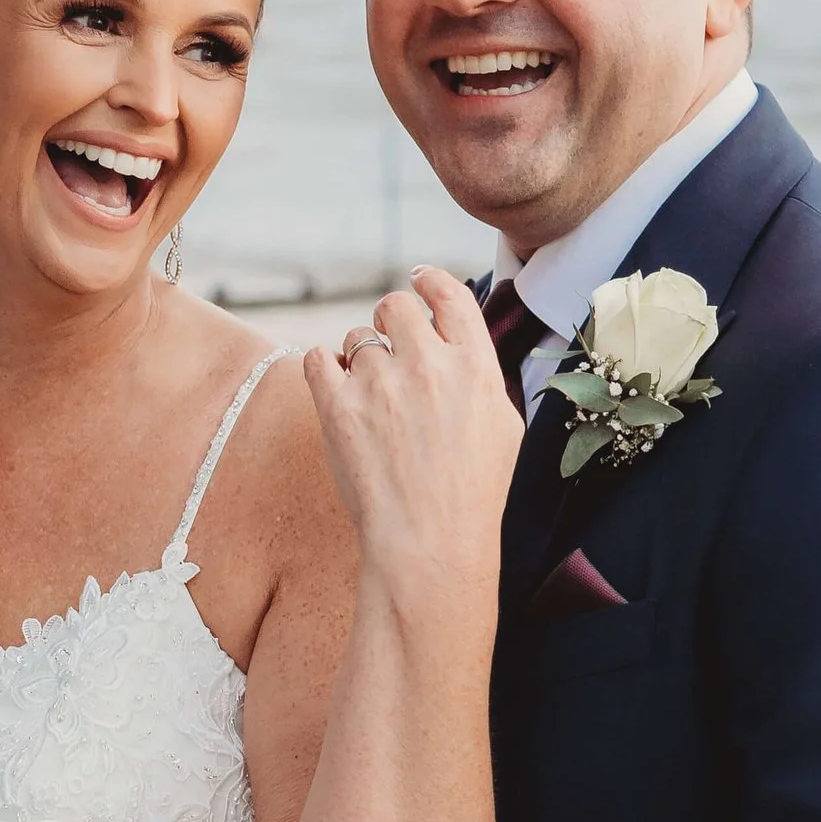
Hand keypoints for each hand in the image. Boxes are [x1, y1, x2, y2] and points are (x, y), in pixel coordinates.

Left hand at [306, 269, 522, 587]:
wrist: (430, 542)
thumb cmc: (473, 495)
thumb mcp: (503, 427)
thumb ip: (481, 377)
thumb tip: (460, 345)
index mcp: (475, 366)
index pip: (450, 296)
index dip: (430, 281)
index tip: (418, 279)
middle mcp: (427, 364)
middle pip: (396, 307)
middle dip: (391, 321)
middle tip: (389, 348)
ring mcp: (379, 383)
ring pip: (356, 336)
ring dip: (360, 356)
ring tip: (371, 396)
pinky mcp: (337, 407)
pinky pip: (317, 358)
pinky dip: (324, 367)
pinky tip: (336, 389)